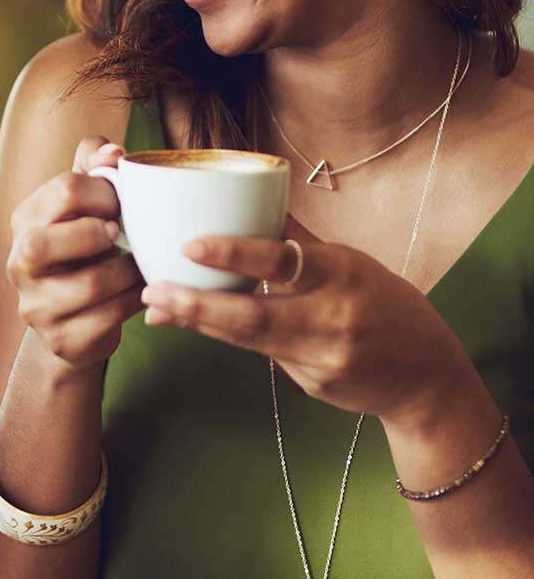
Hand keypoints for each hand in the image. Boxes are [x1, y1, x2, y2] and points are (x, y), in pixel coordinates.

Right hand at [5, 135, 144, 371]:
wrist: (76, 320)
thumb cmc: (86, 248)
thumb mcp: (86, 203)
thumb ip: (95, 166)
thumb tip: (114, 152)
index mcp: (24, 220)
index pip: (63, 191)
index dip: (104, 191)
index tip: (121, 202)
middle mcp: (18, 263)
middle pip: (43, 244)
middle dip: (94, 234)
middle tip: (120, 234)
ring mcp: (35, 306)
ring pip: (89, 285)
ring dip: (126, 271)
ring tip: (139, 264)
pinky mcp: (60, 340)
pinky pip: (107, 319)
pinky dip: (134, 302)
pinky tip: (140, 291)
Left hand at [139, 217, 475, 426]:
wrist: (426, 378)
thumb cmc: (383, 304)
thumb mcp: (350, 263)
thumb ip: (298, 238)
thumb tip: (250, 194)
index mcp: (342, 273)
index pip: (283, 260)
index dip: (234, 253)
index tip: (189, 245)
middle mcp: (331, 317)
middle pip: (253, 315)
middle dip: (196, 304)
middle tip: (152, 290)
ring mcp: (321, 357)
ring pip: (247, 338)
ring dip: (197, 323)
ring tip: (157, 308)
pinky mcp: (311, 384)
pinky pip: (260, 356)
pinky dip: (224, 338)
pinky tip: (192, 324)